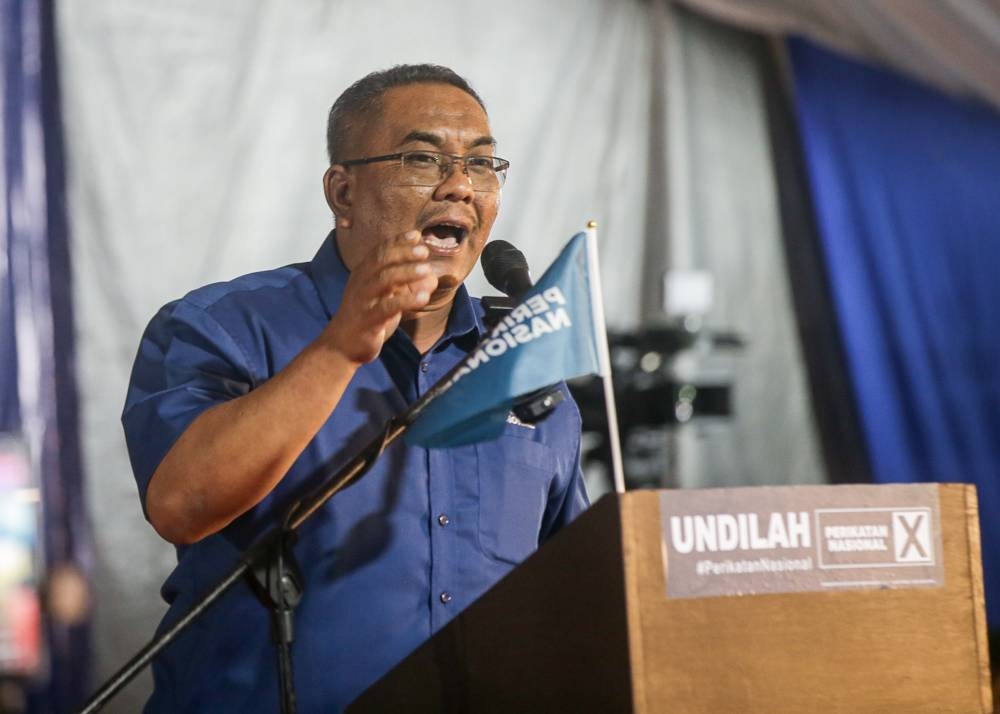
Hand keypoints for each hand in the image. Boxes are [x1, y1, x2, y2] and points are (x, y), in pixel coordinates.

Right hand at [323, 230, 437, 363]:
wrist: (342, 345)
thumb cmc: (368, 317)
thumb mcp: (387, 297)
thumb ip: (407, 285)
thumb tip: (432, 277)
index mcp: (363, 273)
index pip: (380, 251)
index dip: (397, 241)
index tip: (416, 235)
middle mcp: (361, 283)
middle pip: (381, 261)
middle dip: (403, 253)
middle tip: (423, 251)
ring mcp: (363, 300)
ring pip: (383, 280)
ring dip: (406, 272)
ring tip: (426, 269)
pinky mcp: (367, 320)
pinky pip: (386, 307)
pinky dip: (406, 300)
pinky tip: (423, 297)